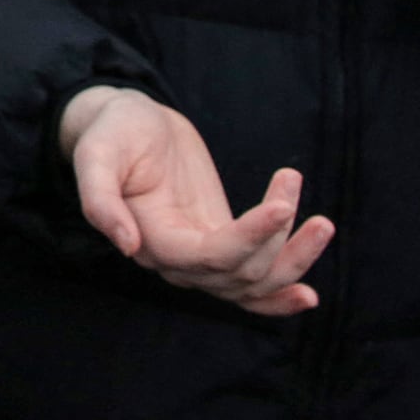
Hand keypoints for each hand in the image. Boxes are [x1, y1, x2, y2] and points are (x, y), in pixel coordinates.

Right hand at [60, 86, 331, 316]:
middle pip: (240, 275)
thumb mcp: (96, 154)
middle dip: (278, 240)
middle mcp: (176, 261)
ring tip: (322, 223)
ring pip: (255, 284)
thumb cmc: (112, 133)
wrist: (129, 123)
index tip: (283, 206)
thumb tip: (127, 246)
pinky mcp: (220, 243)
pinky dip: (280, 296)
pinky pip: (253, 282)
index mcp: (150, 240)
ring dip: (294, 261)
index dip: (250, 239)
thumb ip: (100, 199)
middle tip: (291, 182)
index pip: (208, 257)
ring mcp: (201, 256)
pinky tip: (308, 296)